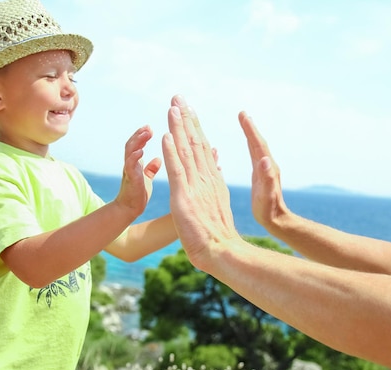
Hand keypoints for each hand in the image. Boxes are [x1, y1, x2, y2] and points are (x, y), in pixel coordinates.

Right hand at [115, 125, 161, 216]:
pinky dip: (134, 157)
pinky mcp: (130, 179)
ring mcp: (128, 171)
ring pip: (130, 151)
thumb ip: (150, 169)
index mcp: (135, 163)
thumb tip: (158, 159)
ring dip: (137, 141)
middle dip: (139, 134)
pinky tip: (141, 151)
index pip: (137, 144)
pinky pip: (130, 166)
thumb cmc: (137, 195)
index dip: (142, 135)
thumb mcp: (146, 179)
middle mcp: (130, 164)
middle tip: (148, 127)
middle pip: (132, 144)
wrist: (130, 210)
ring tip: (145, 132)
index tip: (149, 127)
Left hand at [162, 95, 240, 271]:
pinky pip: (177, 169)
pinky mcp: (184, 196)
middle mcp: (205, 177)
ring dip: (178, 127)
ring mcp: (195, 185)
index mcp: (211, 179)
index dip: (192, 127)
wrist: (222, 251)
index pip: (201, 147)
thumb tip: (214, 171)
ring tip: (172, 107)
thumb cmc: (217, 234)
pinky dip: (172, 151)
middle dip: (185, 118)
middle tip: (178, 97)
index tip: (186, 109)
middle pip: (194, 142)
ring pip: (186, 150)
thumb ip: (213, 186)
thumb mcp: (215, 204)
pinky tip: (167, 135)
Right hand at [239, 112, 290, 232]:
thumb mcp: (267, 195)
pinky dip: (251, 145)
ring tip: (244, 123)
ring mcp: (265, 170)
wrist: (276, 220)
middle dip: (250, 127)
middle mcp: (267, 166)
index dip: (250, 130)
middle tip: (242, 114)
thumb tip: (264, 159)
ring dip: (251, 134)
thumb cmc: (269, 210)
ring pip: (256, 147)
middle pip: (257, 142)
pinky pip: (254, 155)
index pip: (258, 144)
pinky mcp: (261, 175)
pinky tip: (248, 144)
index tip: (243, 116)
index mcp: (266, 168)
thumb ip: (267, 178)